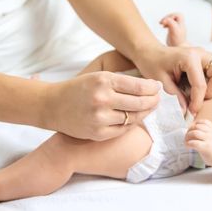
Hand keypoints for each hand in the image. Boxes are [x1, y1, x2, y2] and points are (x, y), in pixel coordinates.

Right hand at [43, 71, 159, 140]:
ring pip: (134, 118)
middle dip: (153, 100)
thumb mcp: (99, 77)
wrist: (52, 105)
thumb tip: (150, 86)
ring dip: (145, 113)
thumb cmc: (79, 89)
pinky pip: (124, 130)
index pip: (138, 86)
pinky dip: (133, 123)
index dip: (152, 88)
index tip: (158, 87)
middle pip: (139, 103)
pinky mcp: (98, 133)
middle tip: (158, 98)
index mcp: (103, 81)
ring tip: (150, 107)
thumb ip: (122, 81)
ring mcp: (100, 118)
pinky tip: (136, 117)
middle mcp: (102, 99)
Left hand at [134, 44, 211, 113]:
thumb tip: (185, 112)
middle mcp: (202, 54)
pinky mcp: (208, 59)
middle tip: (197, 99)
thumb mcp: (160, 82)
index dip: (197, 102)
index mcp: (190, 58)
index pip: (200, 84)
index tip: (191, 113)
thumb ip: (175, 96)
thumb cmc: (153, 64)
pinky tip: (204, 86)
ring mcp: (207, 55)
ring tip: (202, 92)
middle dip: (211, 91)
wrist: (151, 51)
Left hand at [185, 119, 211, 165]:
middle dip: (189, 131)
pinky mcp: (205, 147)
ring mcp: (208, 140)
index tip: (192, 130)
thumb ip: (210, 133)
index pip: (203, 122)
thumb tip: (199, 130)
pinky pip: (194, 142)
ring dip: (187, 137)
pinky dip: (188, 144)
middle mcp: (211, 133)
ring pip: (194, 133)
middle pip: (196, 126)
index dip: (195, 124)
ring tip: (186, 142)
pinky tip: (188, 147)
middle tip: (187, 137)